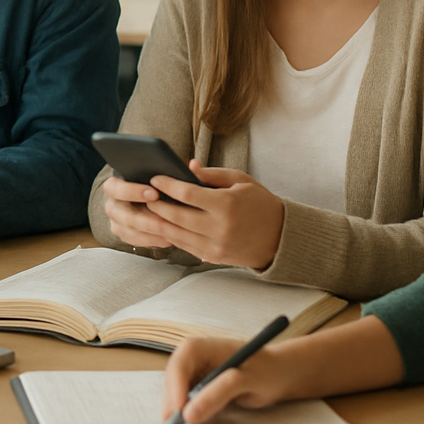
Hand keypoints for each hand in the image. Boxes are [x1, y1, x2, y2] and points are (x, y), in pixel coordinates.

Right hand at [102, 175, 177, 248]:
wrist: (141, 198)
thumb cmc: (150, 183)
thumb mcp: (153, 175)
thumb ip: (168, 173)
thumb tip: (192, 165)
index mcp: (113, 186)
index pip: (115, 188)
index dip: (133, 191)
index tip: (155, 193)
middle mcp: (111, 205)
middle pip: (122, 214)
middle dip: (146, 218)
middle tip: (166, 219)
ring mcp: (116, 222)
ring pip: (129, 230)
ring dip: (151, 232)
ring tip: (171, 232)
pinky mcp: (123, 234)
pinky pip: (135, 240)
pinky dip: (152, 241)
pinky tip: (168, 239)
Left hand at [104, 160, 284, 269]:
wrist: (281, 237)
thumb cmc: (259, 203)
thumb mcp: (240, 181)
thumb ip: (211, 174)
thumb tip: (186, 166)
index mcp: (226, 204)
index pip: (187, 193)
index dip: (167, 185)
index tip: (154, 177)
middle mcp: (219, 227)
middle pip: (176, 216)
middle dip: (156, 204)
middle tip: (142, 194)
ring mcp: (215, 245)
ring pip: (176, 234)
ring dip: (158, 222)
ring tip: (146, 210)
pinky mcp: (213, 257)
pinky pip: (184, 246)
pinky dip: (171, 235)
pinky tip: (162, 224)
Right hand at [162, 334, 293, 423]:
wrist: (280, 374)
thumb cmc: (267, 370)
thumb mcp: (246, 380)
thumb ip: (219, 393)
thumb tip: (190, 414)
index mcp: (204, 346)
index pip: (180, 363)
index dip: (175, 386)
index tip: (179, 409)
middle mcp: (196, 357)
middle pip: (173, 378)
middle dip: (172, 400)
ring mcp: (197, 372)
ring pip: (177, 390)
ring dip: (177, 406)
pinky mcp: (200, 386)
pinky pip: (186, 398)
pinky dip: (187, 409)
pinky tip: (192, 419)